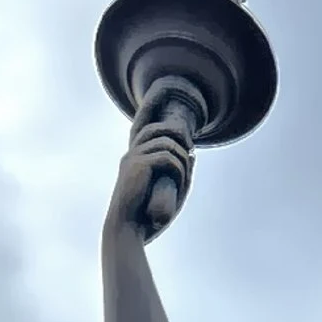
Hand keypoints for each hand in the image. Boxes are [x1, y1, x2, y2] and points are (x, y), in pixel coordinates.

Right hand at [107, 103, 195, 240]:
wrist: (128, 231)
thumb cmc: (148, 219)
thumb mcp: (170, 193)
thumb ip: (180, 172)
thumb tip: (192, 154)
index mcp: (134, 157)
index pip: (142, 122)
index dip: (151, 103)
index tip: (163, 89)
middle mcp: (131, 153)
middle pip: (158, 127)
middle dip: (178, 134)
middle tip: (191, 149)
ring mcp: (134, 157)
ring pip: (168, 143)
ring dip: (182, 161)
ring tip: (182, 181)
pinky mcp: (139, 164)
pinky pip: (170, 158)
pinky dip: (179, 172)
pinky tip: (177, 187)